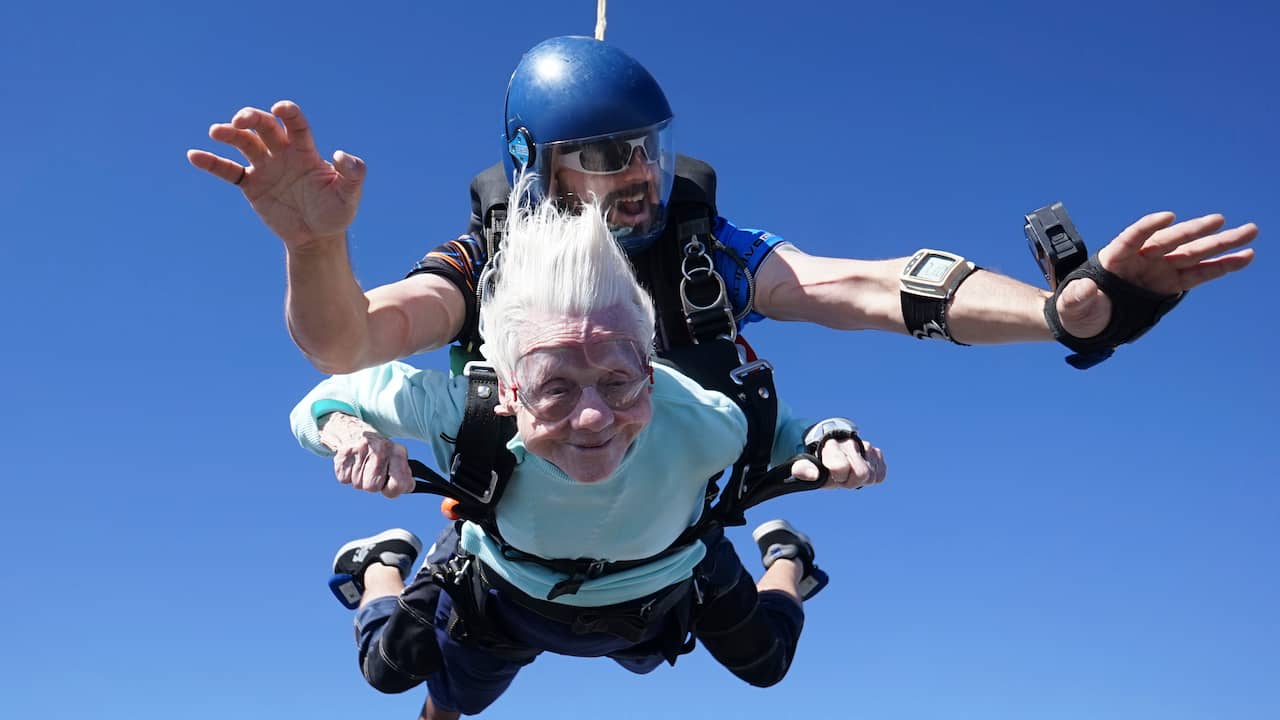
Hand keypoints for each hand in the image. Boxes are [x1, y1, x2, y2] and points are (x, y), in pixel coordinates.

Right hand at [186, 100, 365, 249]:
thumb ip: (352, 174)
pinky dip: (211, 163)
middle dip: (252, 118)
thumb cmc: (336, 212)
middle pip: (265, 126)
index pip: (296, 125)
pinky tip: (194, 155)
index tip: (280, 108)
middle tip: (240, 120)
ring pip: (244, 143)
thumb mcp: (349, 195)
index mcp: (306, 151)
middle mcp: (283, 153)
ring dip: (230, 134)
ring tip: (217, 132)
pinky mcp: (251, 185)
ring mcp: (265, 167)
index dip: (288, 113)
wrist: (317, 236)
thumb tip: (341, 155)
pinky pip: (228, 170)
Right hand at [318, 413, 413, 497]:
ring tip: (363, 466)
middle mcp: (380, 449)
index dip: (392, 490)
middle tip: (374, 472)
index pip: (399, 483)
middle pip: (372, 487)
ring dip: (360, 479)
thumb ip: (404, 478)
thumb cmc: (382, 454)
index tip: (389, 484)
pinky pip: (344, 479)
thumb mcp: (398, 461)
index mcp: (398, 452)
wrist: (357, 433)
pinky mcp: (344, 453)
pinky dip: (348, 475)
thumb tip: (407, 486)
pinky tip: (353, 463)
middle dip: (373, 484)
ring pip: (358, 484)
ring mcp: (361, 449)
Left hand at [791, 436, 885, 488]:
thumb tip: (813, 474)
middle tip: (842, 477)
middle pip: (862, 474)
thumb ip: (803, 469)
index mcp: (832, 445)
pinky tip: (860, 470)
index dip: (839, 476)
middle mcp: (851, 442)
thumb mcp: (804, 465)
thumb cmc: (817, 460)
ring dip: (861, 480)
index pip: (842, 466)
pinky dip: (872, 477)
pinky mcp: (876, 452)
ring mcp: (866, 446)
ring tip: (849, 473)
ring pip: (873, 475)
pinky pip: (881, 474)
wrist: (829, 447)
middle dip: (852, 481)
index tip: (833, 474)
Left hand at [1056, 212, 1256, 337]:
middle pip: (1170, 241)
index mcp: (1114, 257)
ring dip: (1220, 244)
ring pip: (1193, 253)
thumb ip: (1079, 296)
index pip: (1132, 237)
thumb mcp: (1073, 304)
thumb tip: (1085, 289)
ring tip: (1249, 232)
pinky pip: (1200, 273)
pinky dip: (1221, 266)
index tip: (1166, 217)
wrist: (1087, 319)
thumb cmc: (1077, 308)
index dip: (1148, 227)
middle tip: (1220, 219)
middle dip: (1194, 231)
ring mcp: (1159, 269)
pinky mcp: (1171, 284)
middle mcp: (1141, 258)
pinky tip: (1245, 257)